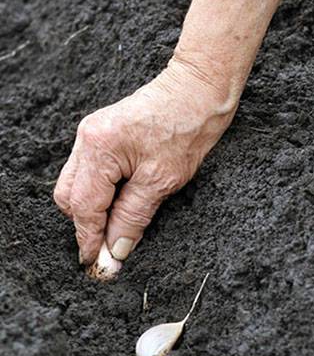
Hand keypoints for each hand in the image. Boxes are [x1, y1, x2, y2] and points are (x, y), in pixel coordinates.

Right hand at [54, 0, 281, 266]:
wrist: (201, 90)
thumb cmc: (188, 128)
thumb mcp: (162, 180)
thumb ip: (133, 216)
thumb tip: (116, 249)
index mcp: (99, 148)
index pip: (84, 207)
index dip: (89, 239)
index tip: (97, 264)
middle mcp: (88, 140)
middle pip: (71, 197)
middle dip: (86, 226)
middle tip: (109, 250)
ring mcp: (94, 134)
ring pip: (78, 185)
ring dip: (94, 210)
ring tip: (117, 229)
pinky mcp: (105, 135)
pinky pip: (92, 172)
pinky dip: (102, 193)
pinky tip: (120, 204)